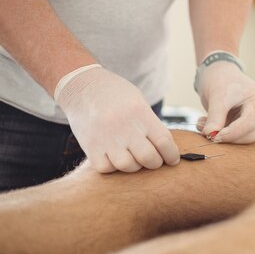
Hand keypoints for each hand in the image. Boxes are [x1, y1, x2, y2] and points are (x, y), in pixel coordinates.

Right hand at [56, 66, 179, 172]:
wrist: (81, 85)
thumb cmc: (116, 95)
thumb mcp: (139, 102)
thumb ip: (151, 125)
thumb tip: (167, 150)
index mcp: (140, 113)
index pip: (164, 141)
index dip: (172, 155)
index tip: (172, 160)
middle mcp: (124, 126)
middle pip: (148, 158)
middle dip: (155, 163)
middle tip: (153, 160)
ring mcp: (105, 137)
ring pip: (127, 166)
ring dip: (134, 166)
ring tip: (133, 158)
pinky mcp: (90, 146)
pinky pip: (106, 168)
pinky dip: (113, 167)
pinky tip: (114, 158)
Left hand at [196, 62, 254, 143]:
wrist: (220, 75)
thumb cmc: (222, 80)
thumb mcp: (217, 97)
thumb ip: (215, 117)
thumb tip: (210, 135)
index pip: (250, 124)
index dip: (232, 133)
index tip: (213, 136)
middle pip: (249, 134)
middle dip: (228, 137)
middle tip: (207, 133)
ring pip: (244, 138)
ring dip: (224, 136)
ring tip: (205, 124)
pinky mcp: (251, 124)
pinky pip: (238, 136)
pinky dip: (223, 134)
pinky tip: (210, 124)